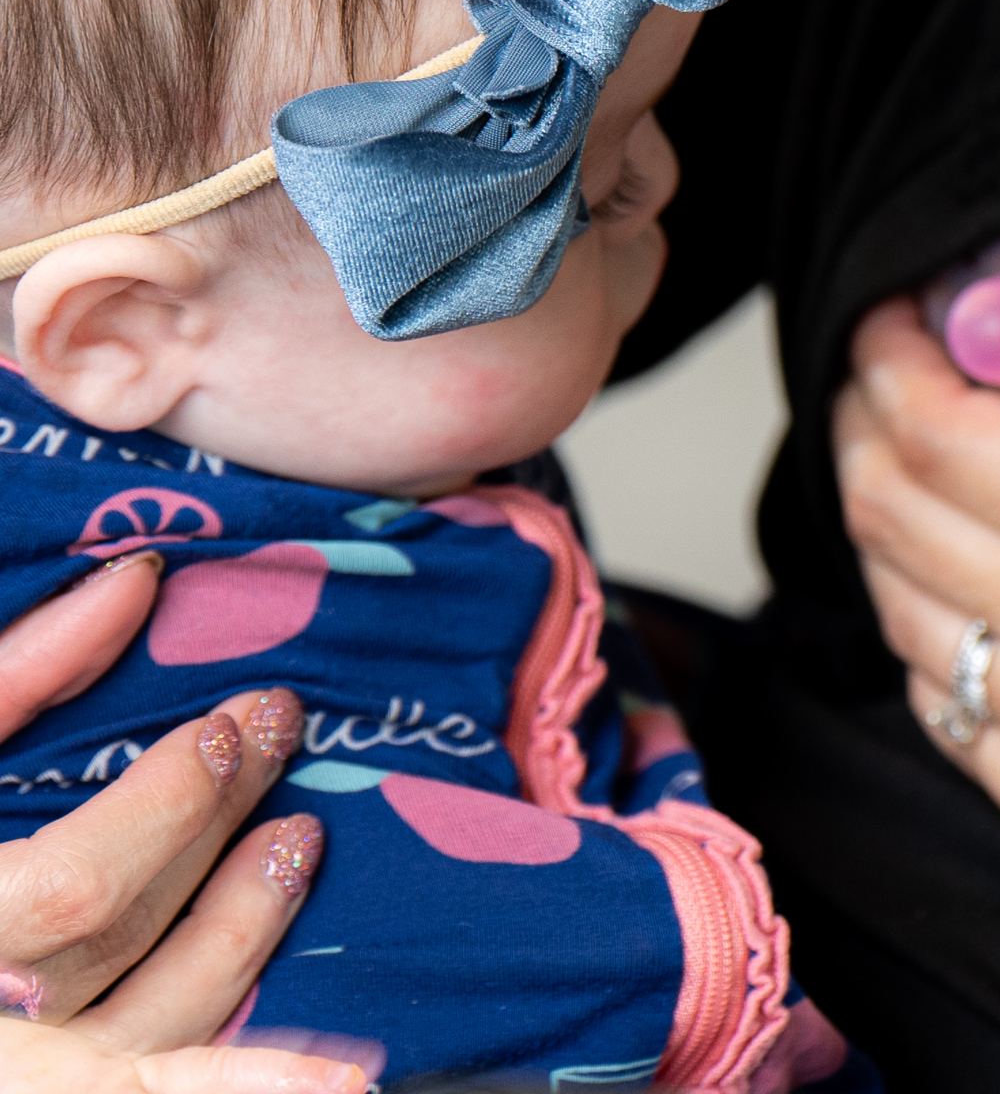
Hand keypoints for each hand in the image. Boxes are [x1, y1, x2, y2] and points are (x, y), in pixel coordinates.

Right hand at [0, 553, 366, 1091]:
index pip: (69, 893)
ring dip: (242, 935)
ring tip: (299, 840)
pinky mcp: (50, 1083)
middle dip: (214, 832)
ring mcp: (13, 1068)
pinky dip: (241, 1073)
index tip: (230, 727)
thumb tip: (138, 583)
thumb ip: (17, 675)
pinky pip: (147, 1086)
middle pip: (117, 948)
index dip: (165, 813)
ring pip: (148, 1036)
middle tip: (281, 732)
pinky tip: (339, 1072)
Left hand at [835, 212, 999, 1087]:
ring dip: (863, 532)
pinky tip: (922, 643)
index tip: (878, 316)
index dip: (888, 361)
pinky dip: (910, 653)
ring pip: (895, 599)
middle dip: (855, 430)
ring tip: (868, 488)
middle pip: (892, 503)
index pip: (943, 423)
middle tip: (859, 387)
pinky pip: (941, 710)